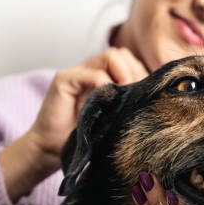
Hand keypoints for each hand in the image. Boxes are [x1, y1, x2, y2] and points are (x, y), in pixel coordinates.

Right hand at [0, 48, 147, 202]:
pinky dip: (105, 85)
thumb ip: (125, 105)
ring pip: (111, 56)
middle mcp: (89, 70)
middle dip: (135, 73)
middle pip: (122, 54)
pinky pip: (93, 74)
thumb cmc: (82, 138)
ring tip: (124, 97)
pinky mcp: (64, 80)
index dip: (141, 74)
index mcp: (102, 78)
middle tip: (136, 98)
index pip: (129, 61)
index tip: (145, 97)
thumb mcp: (111, 119)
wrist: (50, 150)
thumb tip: (153, 100)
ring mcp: (77, 73)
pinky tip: (107, 103)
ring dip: (124, 75)